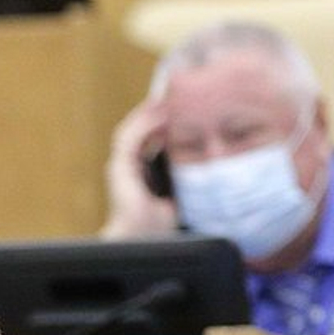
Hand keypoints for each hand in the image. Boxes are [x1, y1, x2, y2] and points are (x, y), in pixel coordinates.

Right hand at [100, 98, 177, 238]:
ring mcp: (121, 165)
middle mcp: (129, 165)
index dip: (163, 122)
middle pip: (140, 130)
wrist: (142, 238)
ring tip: (164, 99)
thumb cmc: (161, 221)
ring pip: (132, 129)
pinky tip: (157, 113)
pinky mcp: (118, 167)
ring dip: (147, 113)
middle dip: (155, 113)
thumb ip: (188, 176)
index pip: (150, 139)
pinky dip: (142, 124)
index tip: (182, 107)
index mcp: (141, 170)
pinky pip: (129, 138)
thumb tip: (215, 163)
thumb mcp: (181, 191)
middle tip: (174, 96)